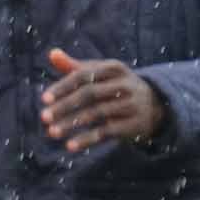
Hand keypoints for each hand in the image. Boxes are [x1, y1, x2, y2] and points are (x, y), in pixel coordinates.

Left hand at [39, 51, 163, 148]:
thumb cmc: (117, 87)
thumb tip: (52, 54)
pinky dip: (87, 139)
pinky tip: (70, 146)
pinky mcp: (133, 125)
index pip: (84, 75)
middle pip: (89, 94)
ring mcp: (130, 104)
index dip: (63, 87)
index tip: (44, 99)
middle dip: (64, 106)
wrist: (155, 105)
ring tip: (51, 132)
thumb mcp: (100, 75)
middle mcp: (124, 84)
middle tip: (43, 117)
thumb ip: (76, 67)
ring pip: (96, 114)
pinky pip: (106, 132)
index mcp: (113, 68)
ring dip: (71, 123)